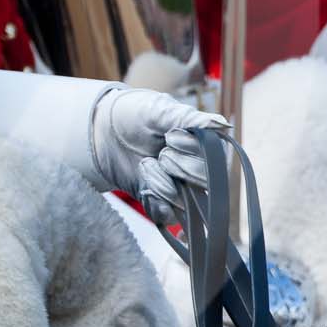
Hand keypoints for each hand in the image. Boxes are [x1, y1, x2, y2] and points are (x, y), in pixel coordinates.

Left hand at [90, 87, 228, 208]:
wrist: (103, 130)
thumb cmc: (135, 114)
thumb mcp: (161, 110)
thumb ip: (191, 119)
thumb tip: (224, 126)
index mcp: (202, 146)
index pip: (215, 160)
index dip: (191, 151)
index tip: (170, 137)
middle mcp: (196, 170)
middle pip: (203, 183)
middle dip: (177, 167)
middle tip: (160, 152)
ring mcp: (179, 189)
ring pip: (185, 202)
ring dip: (161, 183)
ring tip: (146, 164)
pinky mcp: (160, 203)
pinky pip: (168, 216)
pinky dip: (155, 203)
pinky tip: (144, 187)